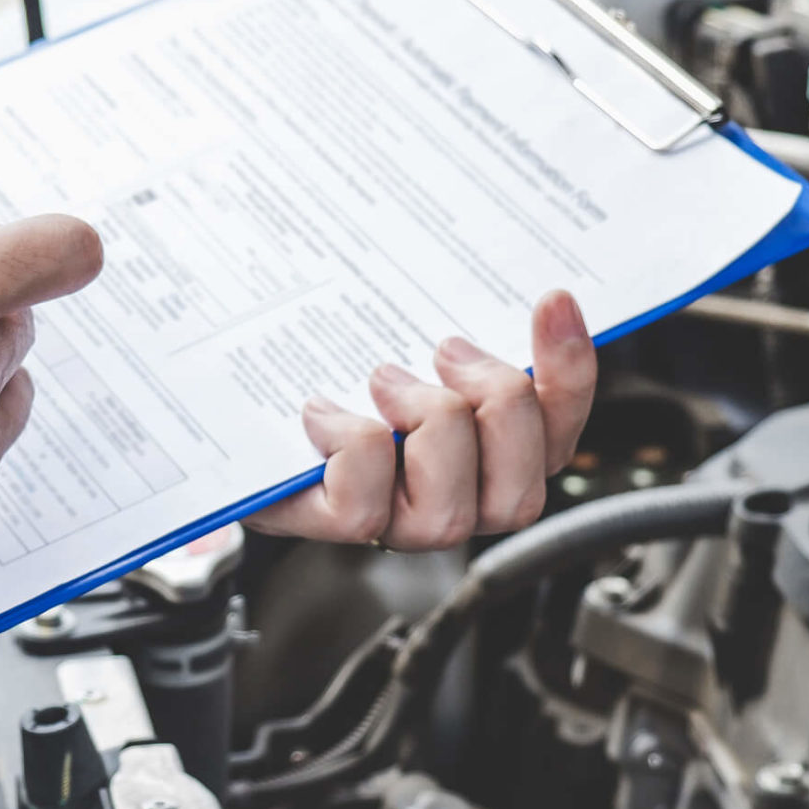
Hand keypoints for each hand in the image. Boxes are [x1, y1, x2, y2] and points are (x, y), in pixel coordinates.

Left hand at [247, 291, 596, 549]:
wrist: (239, 406)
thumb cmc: (332, 366)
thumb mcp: (404, 329)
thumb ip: (460, 318)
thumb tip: (542, 285)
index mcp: (490, 455)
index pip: (558, 433)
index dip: (570, 373)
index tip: (552, 300)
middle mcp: (453, 501)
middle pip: (522, 495)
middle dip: (496, 407)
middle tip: (446, 351)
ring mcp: (394, 522)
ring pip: (451, 513)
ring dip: (426, 427)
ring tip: (385, 378)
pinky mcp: (333, 523)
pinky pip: (364, 505)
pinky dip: (350, 445)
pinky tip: (324, 411)